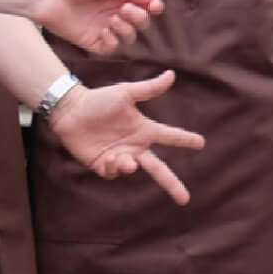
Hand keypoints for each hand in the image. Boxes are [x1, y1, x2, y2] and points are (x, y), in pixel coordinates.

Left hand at [25, 0, 162, 53]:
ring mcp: (103, 29)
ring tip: (112, 20)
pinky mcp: (91, 42)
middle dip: (139, 18)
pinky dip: (112, 42)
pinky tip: (104, 32)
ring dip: (126, 30)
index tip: (155, 6)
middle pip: (140, 24)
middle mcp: (113, 14)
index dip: (152, 7)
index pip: (143, 6)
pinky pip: (111, 49)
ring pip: (129, 38)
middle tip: (124, 10)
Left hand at [43, 71, 203, 204]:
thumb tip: (172, 74)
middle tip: (184, 199)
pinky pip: (114, 173)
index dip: (185, 140)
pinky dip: (113, 168)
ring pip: (132, 170)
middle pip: (158, 169)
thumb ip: (149, 88)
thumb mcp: (125, 93)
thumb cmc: (98, 100)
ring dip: (128, 166)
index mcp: (144, 130)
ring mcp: (119, 157)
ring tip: (121, 158)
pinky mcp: (103, 166)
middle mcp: (135, 146)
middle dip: (172, 184)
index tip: (201, 143)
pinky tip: (107, 157)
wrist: (70, 111)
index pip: (170, 137)